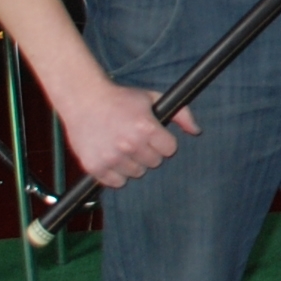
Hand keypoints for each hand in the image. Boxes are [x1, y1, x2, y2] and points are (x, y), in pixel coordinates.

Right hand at [57, 77, 200, 188]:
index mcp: (145, 128)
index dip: (163, 142)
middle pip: (154, 163)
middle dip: (149, 152)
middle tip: (136, 140)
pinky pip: (117, 182)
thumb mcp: (152, 98)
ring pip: (136, 173)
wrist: (83, 99)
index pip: (170, 150)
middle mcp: (129, 144)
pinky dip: (116, 174)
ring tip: (123, 147)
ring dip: (133, 163)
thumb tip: (197, 131)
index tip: (153, 135)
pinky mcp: (95, 167)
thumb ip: (180, 113)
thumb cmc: (120, 98)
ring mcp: (111, 157)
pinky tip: (112, 158)